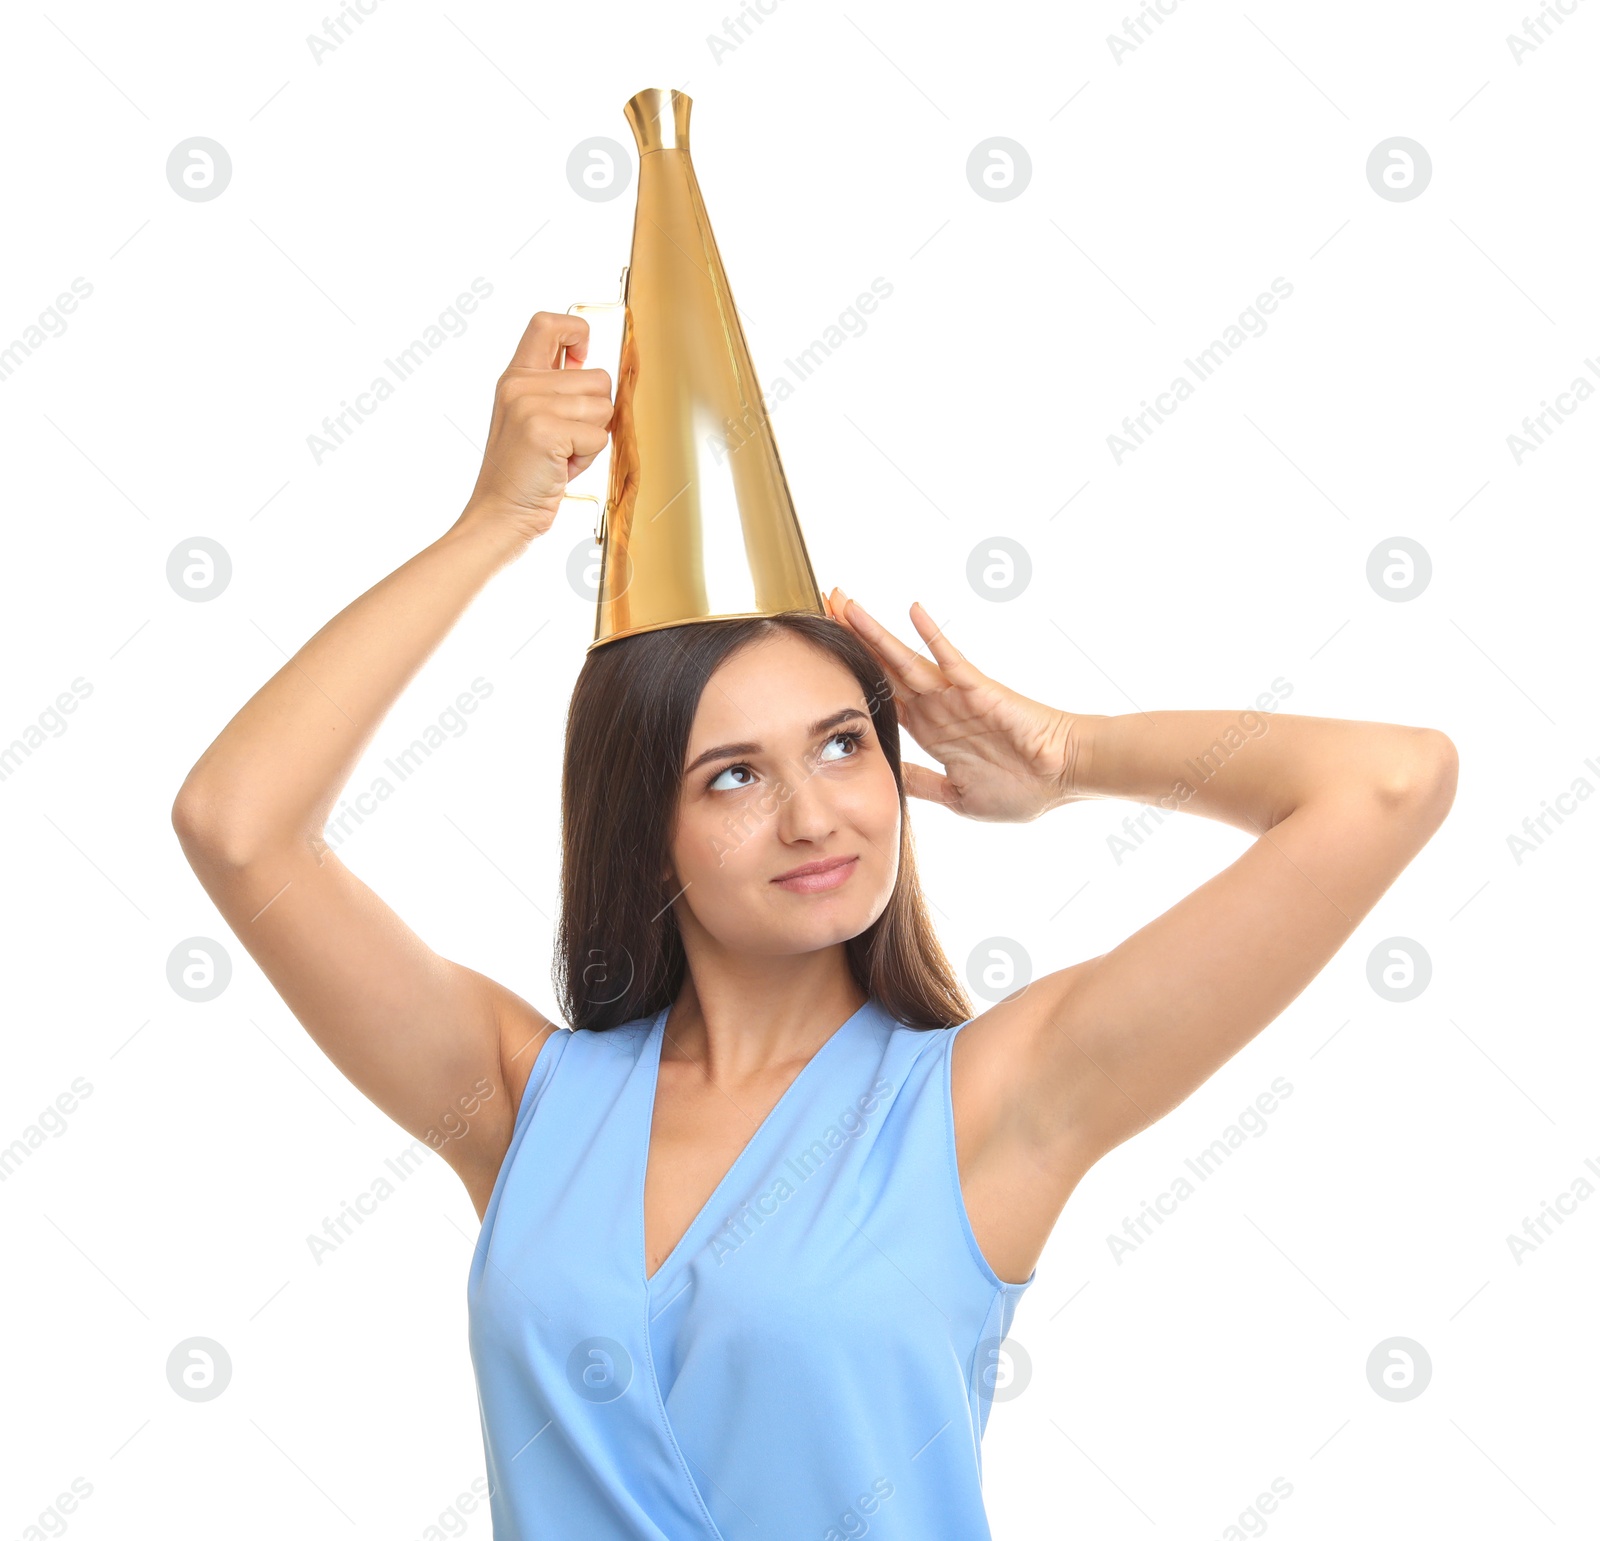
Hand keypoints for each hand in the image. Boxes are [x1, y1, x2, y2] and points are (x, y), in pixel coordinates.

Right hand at [461, 311, 613, 539]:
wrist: (500, 514)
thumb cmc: (524, 473)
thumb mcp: (530, 419)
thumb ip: (554, 390)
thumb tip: (596, 373)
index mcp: (515, 377)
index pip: (548, 324)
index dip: (577, 332)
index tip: (582, 360)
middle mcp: (520, 385)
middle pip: (598, 378)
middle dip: (595, 414)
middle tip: (565, 440)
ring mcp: (531, 406)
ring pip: (603, 408)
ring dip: (591, 438)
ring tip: (561, 454)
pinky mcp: (545, 431)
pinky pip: (598, 436)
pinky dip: (587, 458)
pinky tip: (561, 467)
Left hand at [826, 588, 1093, 821]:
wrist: (1065, 781)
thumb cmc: (1024, 789)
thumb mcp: (957, 795)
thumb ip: (922, 783)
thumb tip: (888, 776)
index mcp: (931, 732)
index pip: (883, 697)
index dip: (852, 678)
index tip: (822, 660)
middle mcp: (939, 707)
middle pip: (884, 667)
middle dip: (853, 640)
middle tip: (823, 606)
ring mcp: (956, 695)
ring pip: (906, 658)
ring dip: (875, 632)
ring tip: (844, 602)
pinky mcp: (979, 690)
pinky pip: (952, 659)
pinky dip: (932, 635)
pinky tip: (912, 611)